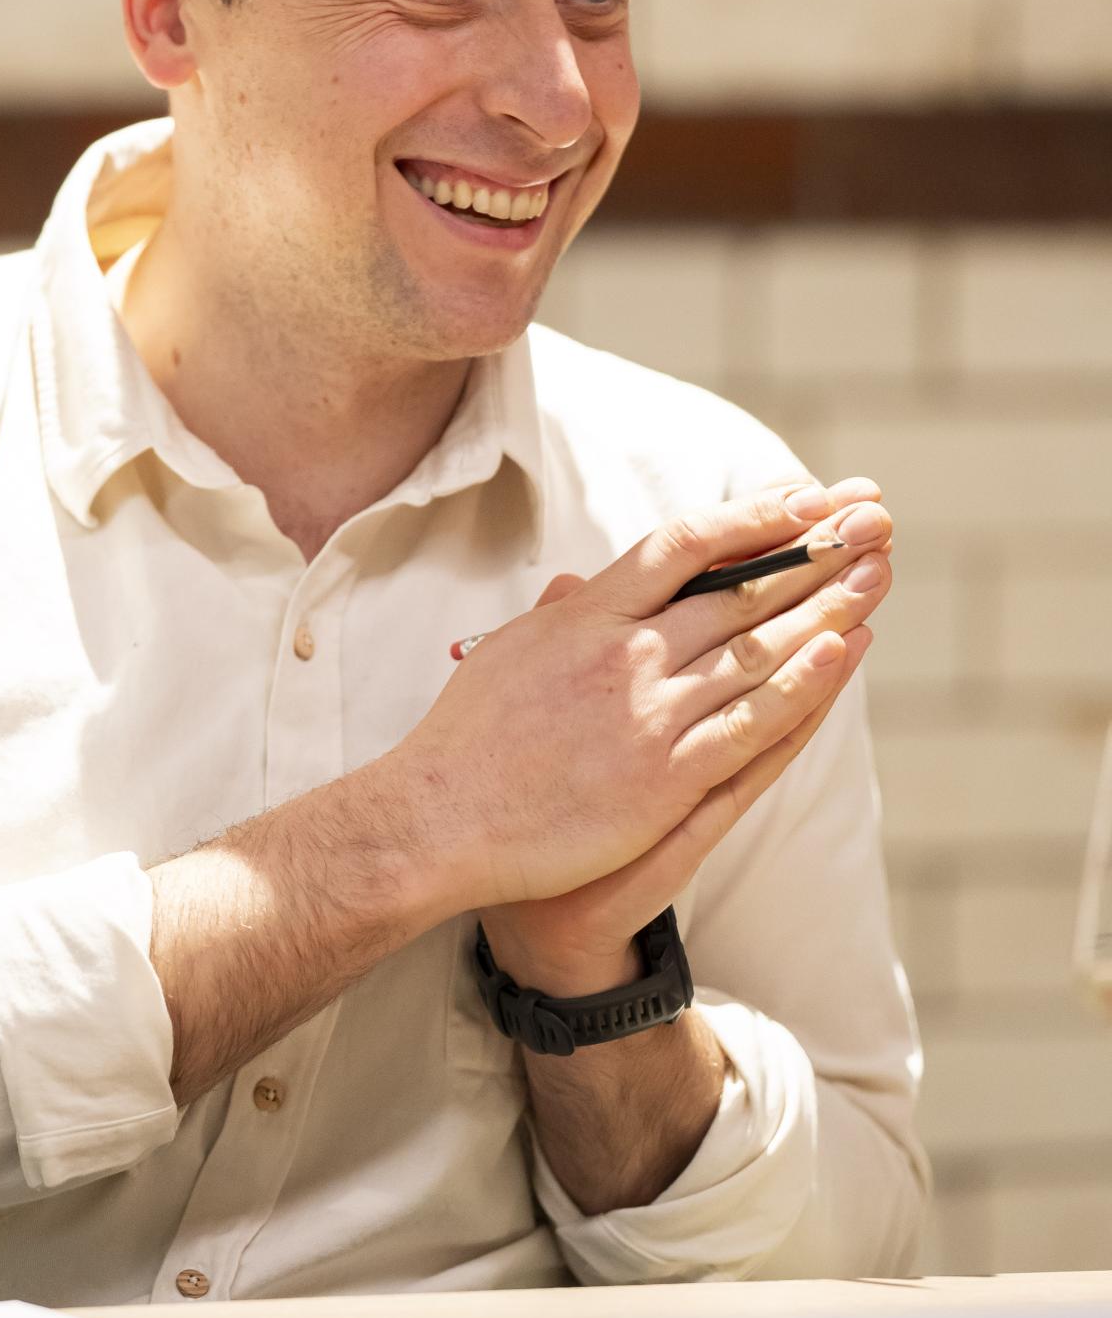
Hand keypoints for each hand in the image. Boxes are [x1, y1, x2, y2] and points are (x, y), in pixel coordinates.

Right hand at [381, 477, 891, 956]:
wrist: (439, 822)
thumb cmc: (467, 742)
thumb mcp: (508, 655)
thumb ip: (558, 619)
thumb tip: (579, 583)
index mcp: (587, 615)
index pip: (683, 543)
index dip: (751, 516)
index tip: (803, 495)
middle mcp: (624, 653)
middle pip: (739, 587)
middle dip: (815, 547)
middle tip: (872, 512)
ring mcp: (648, 714)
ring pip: (760, 648)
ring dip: (828, 604)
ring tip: (879, 566)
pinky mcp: (664, 779)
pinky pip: (752, 723)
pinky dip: (804, 684)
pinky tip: (845, 649)